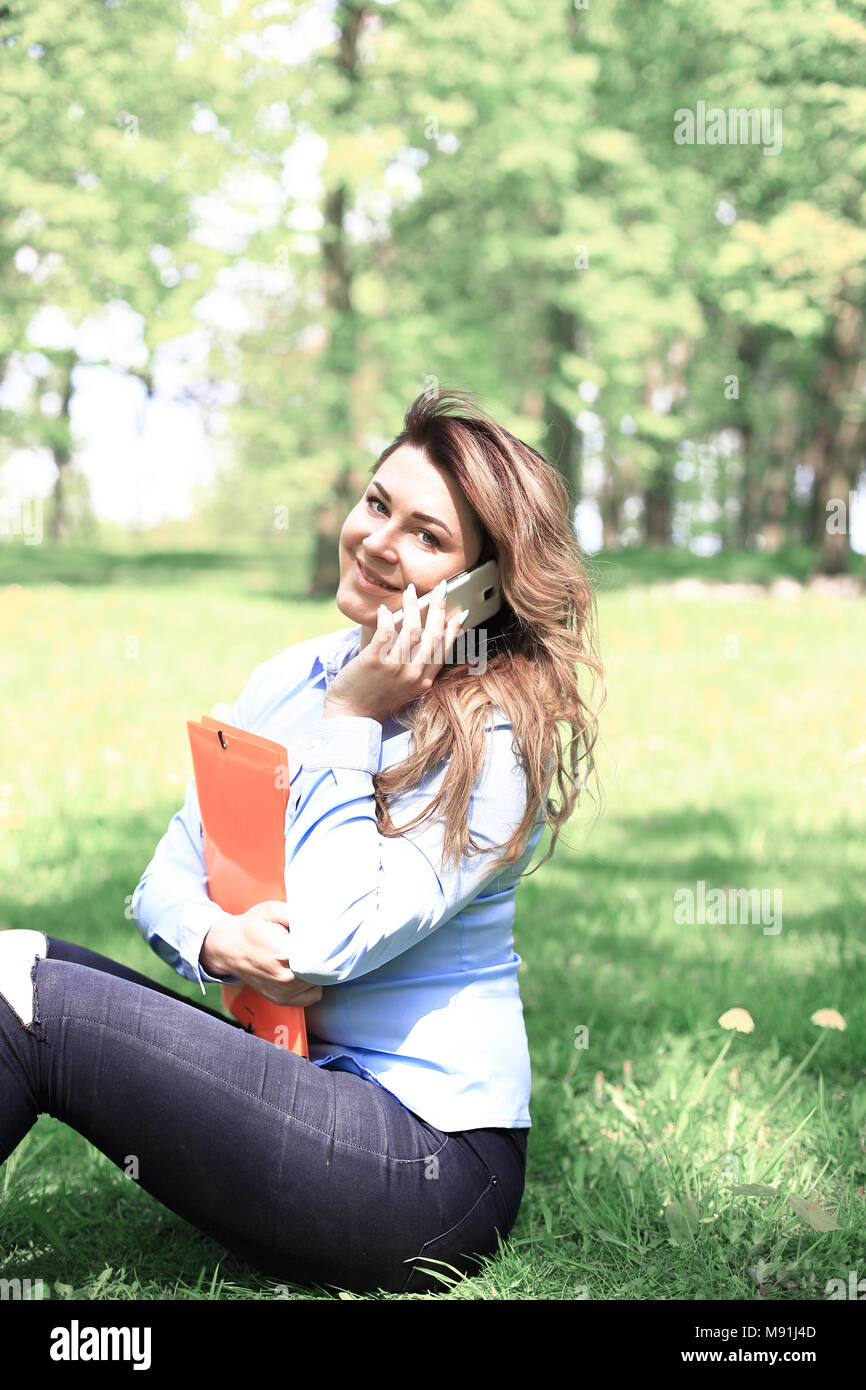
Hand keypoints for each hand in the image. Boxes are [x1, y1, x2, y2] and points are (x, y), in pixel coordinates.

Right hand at [200, 902, 322, 1006]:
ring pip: (320, 980)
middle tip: (312, 942)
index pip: (324, 951)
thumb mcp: (272, 910)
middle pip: (324, 967)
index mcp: (286, 953)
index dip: (328, 941)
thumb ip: (297, 914)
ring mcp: (285, 991)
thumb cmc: (252, 927)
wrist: (228, 948)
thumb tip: (321, 920)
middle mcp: (287, 977)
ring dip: (317, 968)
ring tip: (301, 954)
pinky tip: (302, 969)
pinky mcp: (283, 1000)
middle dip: (324, 954)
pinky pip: (314, 994)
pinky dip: (313, 983)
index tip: (324, 934)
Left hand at [323, 580, 467, 722]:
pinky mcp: (375, 660)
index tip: (460, 612)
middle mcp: (413, 674)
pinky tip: (385, 609)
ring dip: (412, 605)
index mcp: (423, 682)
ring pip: (411, 628)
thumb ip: (415, 669)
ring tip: (410, 590)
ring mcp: (395, 667)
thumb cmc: (374, 701)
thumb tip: (420, 640)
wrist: (350, 716)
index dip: (453, 628)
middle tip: (441, 587)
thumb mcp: (403, 689)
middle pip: (432, 633)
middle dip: (439, 607)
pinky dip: (387, 617)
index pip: (444, 649)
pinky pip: (386, 631)